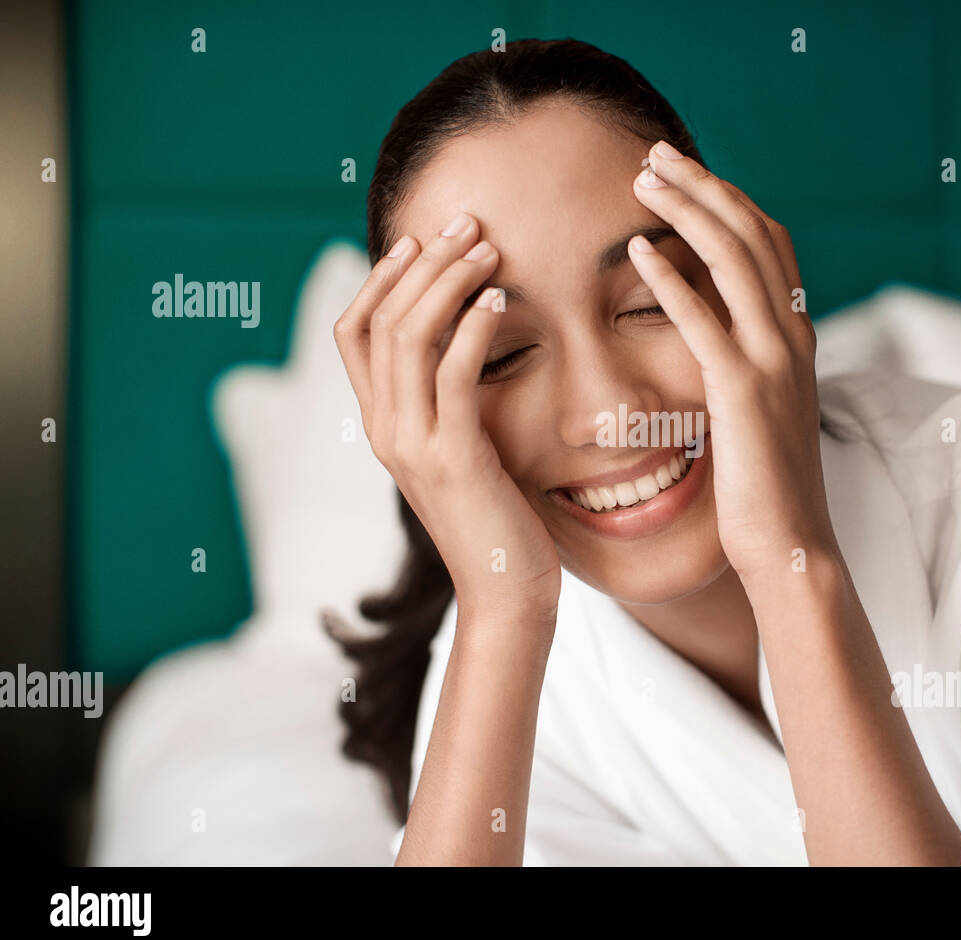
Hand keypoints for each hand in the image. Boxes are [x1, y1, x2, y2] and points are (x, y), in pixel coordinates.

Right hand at [334, 216, 561, 628]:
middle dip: (421, 262)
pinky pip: (453, 374)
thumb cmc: (498, 522)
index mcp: (382, 426)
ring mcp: (412, 445)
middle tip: (466, 222)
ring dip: (448, 281)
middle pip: (380, 319)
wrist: (505, 595)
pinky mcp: (453, 458)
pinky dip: (473, 327)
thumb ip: (452, 407)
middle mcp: (385, 430)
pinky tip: (501, 300)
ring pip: (409, 336)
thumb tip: (470, 352)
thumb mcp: (465, 454)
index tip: (420, 239)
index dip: (380, 278)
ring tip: (486, 246)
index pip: (354, 333)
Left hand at [627, 141, 840, 582]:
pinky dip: (670, 277)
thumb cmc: (768, 488)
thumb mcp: (766, 412)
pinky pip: (703, 319)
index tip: (685, 176)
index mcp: (798, 337)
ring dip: (687, 210)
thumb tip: (714, 333)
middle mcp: (793, 337)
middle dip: (703, 186)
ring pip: (734, 258)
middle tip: (655, 155)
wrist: (792, 546)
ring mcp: (773, 361)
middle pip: (752, 233)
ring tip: (643, 179)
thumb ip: (748, 365)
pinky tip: (637, 249)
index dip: (728, 200)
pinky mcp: (742, 392)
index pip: (770, 243)